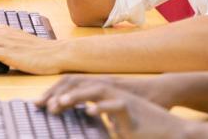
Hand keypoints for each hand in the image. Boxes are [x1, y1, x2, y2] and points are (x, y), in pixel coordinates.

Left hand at [37, 75, 176, 111]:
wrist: (169, 122)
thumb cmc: (143, 122)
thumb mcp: (116, 119)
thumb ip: (100, 116)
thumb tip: (83, 121)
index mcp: (102, 92)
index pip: (74, 86)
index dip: (55, 93)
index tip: (38, 104)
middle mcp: (109, 89)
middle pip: (79, 84)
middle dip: (58, 93)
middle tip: (41, 105)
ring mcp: (120, 97)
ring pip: (94, 90)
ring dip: (75, 97)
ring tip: (59, 105)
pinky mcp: (131, 107)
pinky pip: (115, 105)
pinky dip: (101, 108)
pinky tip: (89, 113)